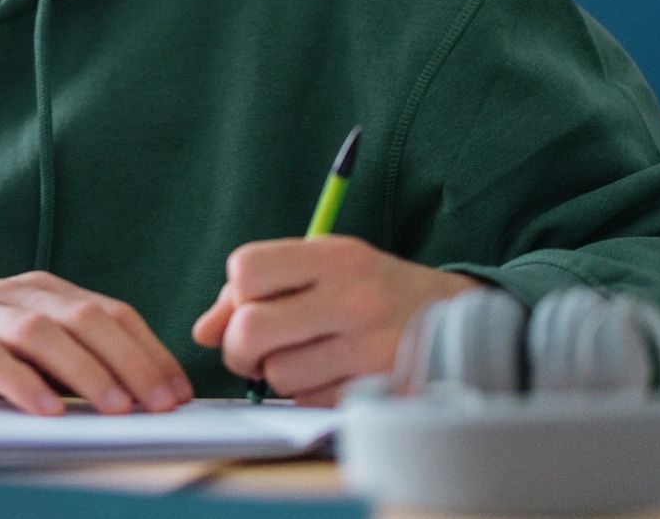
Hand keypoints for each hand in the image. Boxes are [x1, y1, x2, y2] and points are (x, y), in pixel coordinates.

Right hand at [0, 270, 193, 416]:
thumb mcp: (33, 348)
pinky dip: (20, 382)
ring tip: (114, 408)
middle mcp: (15, 292)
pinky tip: (46, 409)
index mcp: (46, 290)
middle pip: (82, 318)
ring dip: (83, 371)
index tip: (178, 392)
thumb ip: (76, 358)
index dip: (149, 350)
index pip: (111, 312)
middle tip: (158, 404)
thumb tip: (143, 396)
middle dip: (129, 361)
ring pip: (38, 333)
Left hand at [190, 236, 483, 406]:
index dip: (237, 292)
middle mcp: (353, 299)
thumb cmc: (372, 289)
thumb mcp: (324, 266)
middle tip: (254, 349)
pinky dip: (308, 395)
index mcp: (335, 257)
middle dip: (239, 346)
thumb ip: (259, 288)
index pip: (247, 269)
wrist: (456, 321)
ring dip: (277, 374)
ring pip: (277, 375)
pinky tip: (330, 376)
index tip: (253, 301)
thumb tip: (202, 332)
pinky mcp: (379, 390)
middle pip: (251, 330)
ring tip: (304, 358)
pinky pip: (309, 402)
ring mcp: (369, 349)